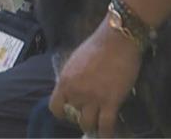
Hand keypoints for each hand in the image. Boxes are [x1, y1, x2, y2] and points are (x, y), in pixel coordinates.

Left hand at [49, 22, 142, 137]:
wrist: (116, 41)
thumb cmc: (96, 47)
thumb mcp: (74, 63)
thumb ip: (71, 79)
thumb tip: (71, 90)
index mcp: (64, 81)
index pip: (55, 107)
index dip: (62, 113)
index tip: (70, 114)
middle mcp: (75, 92)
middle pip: (72, 117)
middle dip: (79, 120)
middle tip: (88, 119)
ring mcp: (93, 98)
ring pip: (88, 124)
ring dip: (92, 127)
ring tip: (97, 128)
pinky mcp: (111, 102)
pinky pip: (106, 125)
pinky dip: (107, 133)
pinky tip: (108, 136)